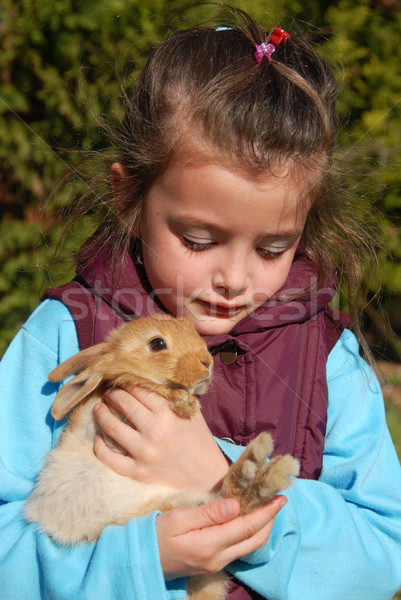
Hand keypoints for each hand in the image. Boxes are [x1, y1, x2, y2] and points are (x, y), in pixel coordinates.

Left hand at [93, 386, 229, 490]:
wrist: (209, 478)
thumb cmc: (201, 443)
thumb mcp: (193, 414)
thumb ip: (173, 399)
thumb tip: (154, 383)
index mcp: (168, 414)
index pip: (140, 390)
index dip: (129, 382)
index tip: (124, 380)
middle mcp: (154, 431)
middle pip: (124, 403)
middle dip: (113, 394)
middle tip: (110, 392)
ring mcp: (144, 453)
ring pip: (112, 427)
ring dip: (102, 413)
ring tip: (99, 407)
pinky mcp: (138, 472)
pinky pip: (110, 458)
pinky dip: (100, 447)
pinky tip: (97, 438)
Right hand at [156, 495, 286, 578]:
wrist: (141, 561)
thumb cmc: (155, 534)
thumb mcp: (179, 519)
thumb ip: (209, 513)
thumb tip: (236, 505)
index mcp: (210, 545)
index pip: (247, 527)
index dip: (266, 512)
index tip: (280, 498)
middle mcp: (218, 558)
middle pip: (254, 540)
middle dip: (270, 520)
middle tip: (278, 500)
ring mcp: (216, 563)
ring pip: (249, 546)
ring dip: (262, 528)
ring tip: (268, 508)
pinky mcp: (212, 563)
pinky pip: (239, 548)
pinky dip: (250, 533)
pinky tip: (248, 519)